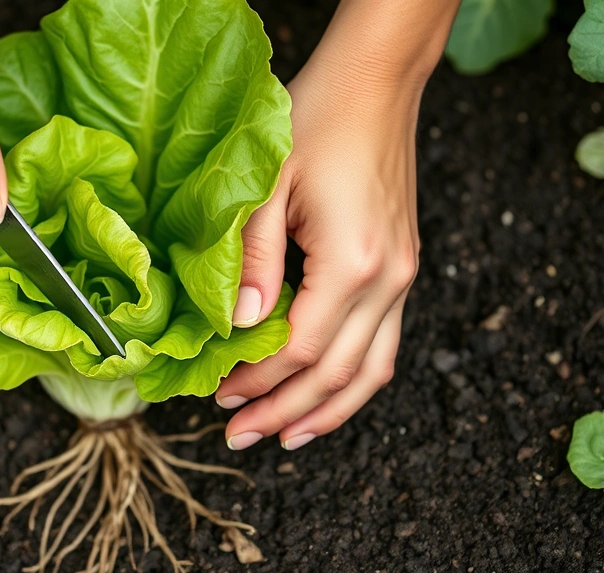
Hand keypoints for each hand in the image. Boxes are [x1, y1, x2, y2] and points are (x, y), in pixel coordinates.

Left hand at [215, 54, 423, 450]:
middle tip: (240, 436)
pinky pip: (385, 345)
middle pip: (335, 375)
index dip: (257, 381)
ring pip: (371, 372)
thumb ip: (254, 262)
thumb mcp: (267, 188)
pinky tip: (327, 394)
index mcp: (352, 264)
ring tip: (286, 438)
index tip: (219, 395)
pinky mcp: (401, 269)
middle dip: (285, 413)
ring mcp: (402, 277)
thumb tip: (241, 326)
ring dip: (327, 412)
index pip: (298, 350)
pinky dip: (354, 380)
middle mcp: (388, 280)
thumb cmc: (316, 122)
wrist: (372, 85)